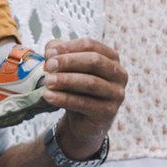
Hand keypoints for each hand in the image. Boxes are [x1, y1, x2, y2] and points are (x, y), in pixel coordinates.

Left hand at [39, 38, 125, 159]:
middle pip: (94, 61)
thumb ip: (61, 55)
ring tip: (47, 81)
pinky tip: (49, 96)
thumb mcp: (69, 69)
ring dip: (66, 80)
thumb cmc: (77, 89)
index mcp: (111, 57)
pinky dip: (64, 98)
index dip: (68, 47)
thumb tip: (51, 51)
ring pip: (91, 82)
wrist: (82, 121)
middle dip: (68, 62)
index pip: (91, 45)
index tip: (48, 54)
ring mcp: (117, 93)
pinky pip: (85, 103)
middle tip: (48, 66)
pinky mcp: (108, 112)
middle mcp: (119, 74)